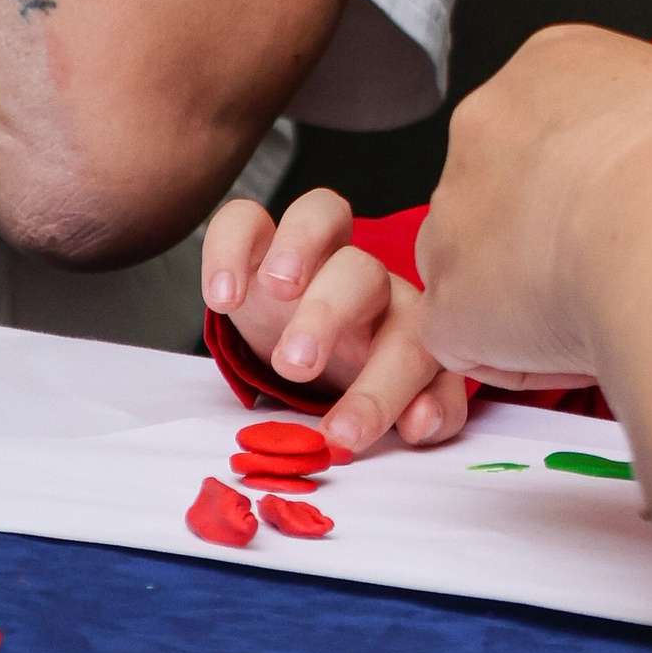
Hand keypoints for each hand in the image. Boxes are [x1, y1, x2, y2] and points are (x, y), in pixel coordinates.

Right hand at [199, 188, 470, 455]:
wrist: (310, 349)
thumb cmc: (362, 373)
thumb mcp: (396, 400)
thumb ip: (430, 412)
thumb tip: (422, 423)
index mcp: (406, 323)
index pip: (411, 345)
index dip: (384, 392)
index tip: (347, 436)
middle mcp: (367, 279)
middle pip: (363, 274)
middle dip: (329, 316)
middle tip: (295, 365)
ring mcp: (314, 252)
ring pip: (322, 216)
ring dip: (299, 247)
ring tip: (275, 290)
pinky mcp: (259, 240)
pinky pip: (245, 218)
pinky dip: (229, 246)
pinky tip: (221, 297)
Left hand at [413, 25, 651, 385]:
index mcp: (552, 64)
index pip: (550, 121)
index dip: (589, 176)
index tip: (624, 207)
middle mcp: (486, 121)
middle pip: (502, 187)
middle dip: (546, 231)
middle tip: (613, 263)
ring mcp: (455, 208)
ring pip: (477, 263)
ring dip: (525, 292)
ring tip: (602, 308)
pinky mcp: (445, 295)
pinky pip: (472, 339)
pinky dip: (517, 358)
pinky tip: (578, 346)